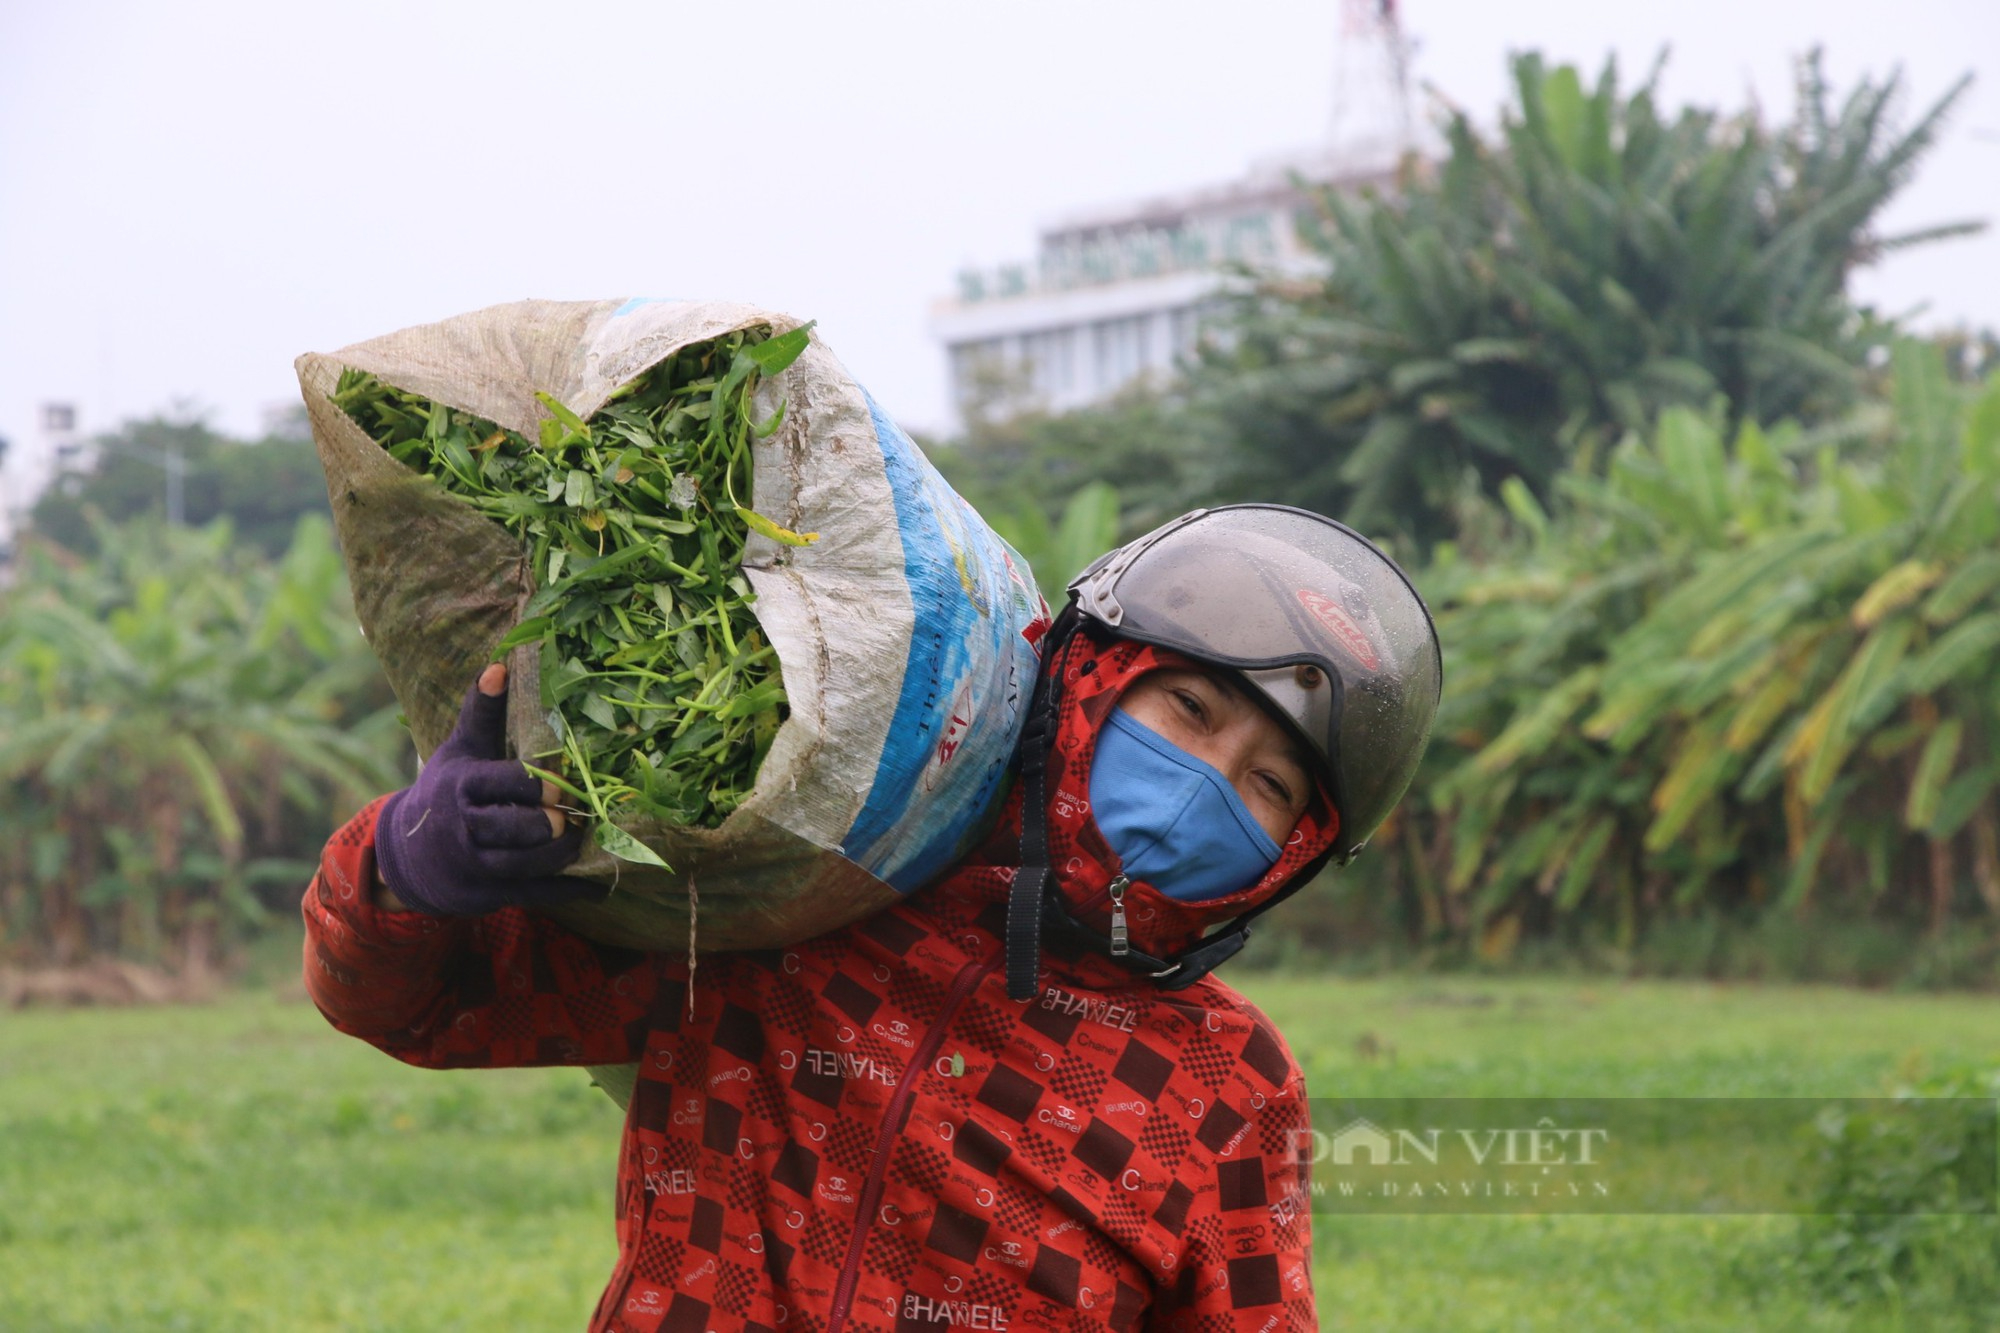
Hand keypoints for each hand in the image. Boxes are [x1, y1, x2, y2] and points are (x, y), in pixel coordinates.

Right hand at [373, 663, 601, 915]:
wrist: (408, 856)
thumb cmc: (445, 792)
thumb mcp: (459, 751)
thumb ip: (483, 713)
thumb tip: (499, 665)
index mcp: (463, 787)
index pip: (506, 783)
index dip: (539, 785)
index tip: (562, 781)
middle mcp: (466, 828)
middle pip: (518, 827)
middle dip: (551, 822)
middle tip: (575, 813)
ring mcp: (478, 866)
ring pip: (529, 863)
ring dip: (564, 851)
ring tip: (586, 834)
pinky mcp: (491, 894)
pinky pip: (536, 895)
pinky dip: (571, 890)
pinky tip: (600, 886)